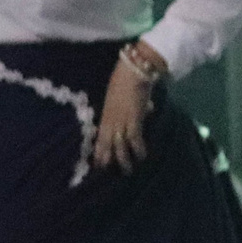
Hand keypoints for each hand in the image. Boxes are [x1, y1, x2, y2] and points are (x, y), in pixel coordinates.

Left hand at [94, 54, 155, 171]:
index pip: (99, 136)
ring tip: (126, 171)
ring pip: (119, 145)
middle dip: (105, 158)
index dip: (98, 150)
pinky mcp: (133, 118)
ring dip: (123, 159)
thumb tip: (145, 110)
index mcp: (105, 114)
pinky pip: (135, 138)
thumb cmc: (125, 80)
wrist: (133, 70)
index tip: (96, 163)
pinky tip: (142, 157)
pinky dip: (138, 148)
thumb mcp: (119, 96)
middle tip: (106, 172)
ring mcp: (121, 120)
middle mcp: (110, 119)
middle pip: (106, 143)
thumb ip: (127, 106)